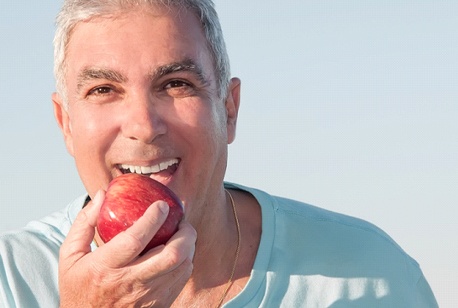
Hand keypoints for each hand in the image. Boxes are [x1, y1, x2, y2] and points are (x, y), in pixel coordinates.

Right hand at [59, 190, 195, 306]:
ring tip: (182, 233)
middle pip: (171, 255)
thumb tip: (102, 194)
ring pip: (182, 267)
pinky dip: (186, 261)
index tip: (162, 204)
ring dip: (188, 246)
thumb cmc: (79, 288)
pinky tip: (180, 252)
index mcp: (104, 267)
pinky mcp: (159, 305)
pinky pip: (182, 279)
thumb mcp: (70, 256)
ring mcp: (147, 297)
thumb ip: (84, 223)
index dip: (153, 219)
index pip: (134, 240)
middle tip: (182, 220)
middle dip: (184, 233)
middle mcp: (129, 283)